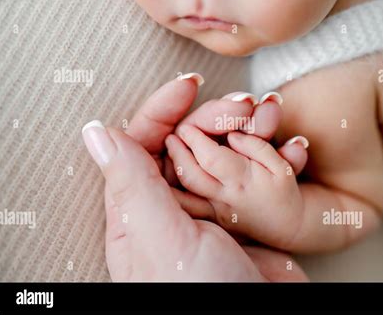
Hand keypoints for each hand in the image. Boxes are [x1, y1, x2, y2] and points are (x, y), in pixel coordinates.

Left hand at [82, 74, 307, 280]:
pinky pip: (252, 174)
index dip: (162, 110)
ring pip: (221, 154)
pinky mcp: (245, 217)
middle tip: (242, 108)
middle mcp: (174, 208)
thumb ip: (132, 185)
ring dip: (245, 131)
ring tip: (268, 118)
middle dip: (213, 117)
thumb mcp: (163, 239)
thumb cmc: (203, 295)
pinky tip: (285, 146)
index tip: (189, 87)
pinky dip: (270, 155)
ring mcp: (211, 212)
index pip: (143, 143)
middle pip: (185, 142)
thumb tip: (97, 135)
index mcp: (142, 211)